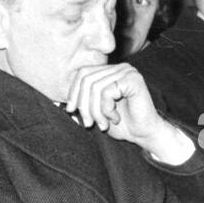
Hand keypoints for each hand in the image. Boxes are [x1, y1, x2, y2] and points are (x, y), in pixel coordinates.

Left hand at [65, 64, 194, 164]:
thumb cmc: (121, 124)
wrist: (143, 134)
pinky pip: (107, 91)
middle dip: (83, 105)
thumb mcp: (95, 113)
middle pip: (86, 79)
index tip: (71, 111)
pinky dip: (106, 109)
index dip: (73, 92)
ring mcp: (127, 71)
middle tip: (88, 123)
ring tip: (102, 123)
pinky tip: (115, 117)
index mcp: (109, 72)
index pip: (82, 73)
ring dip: (95, 111)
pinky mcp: (133, 80)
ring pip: (95, 87)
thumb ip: (82, 104)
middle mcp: (119, 68)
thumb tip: (59, 102)